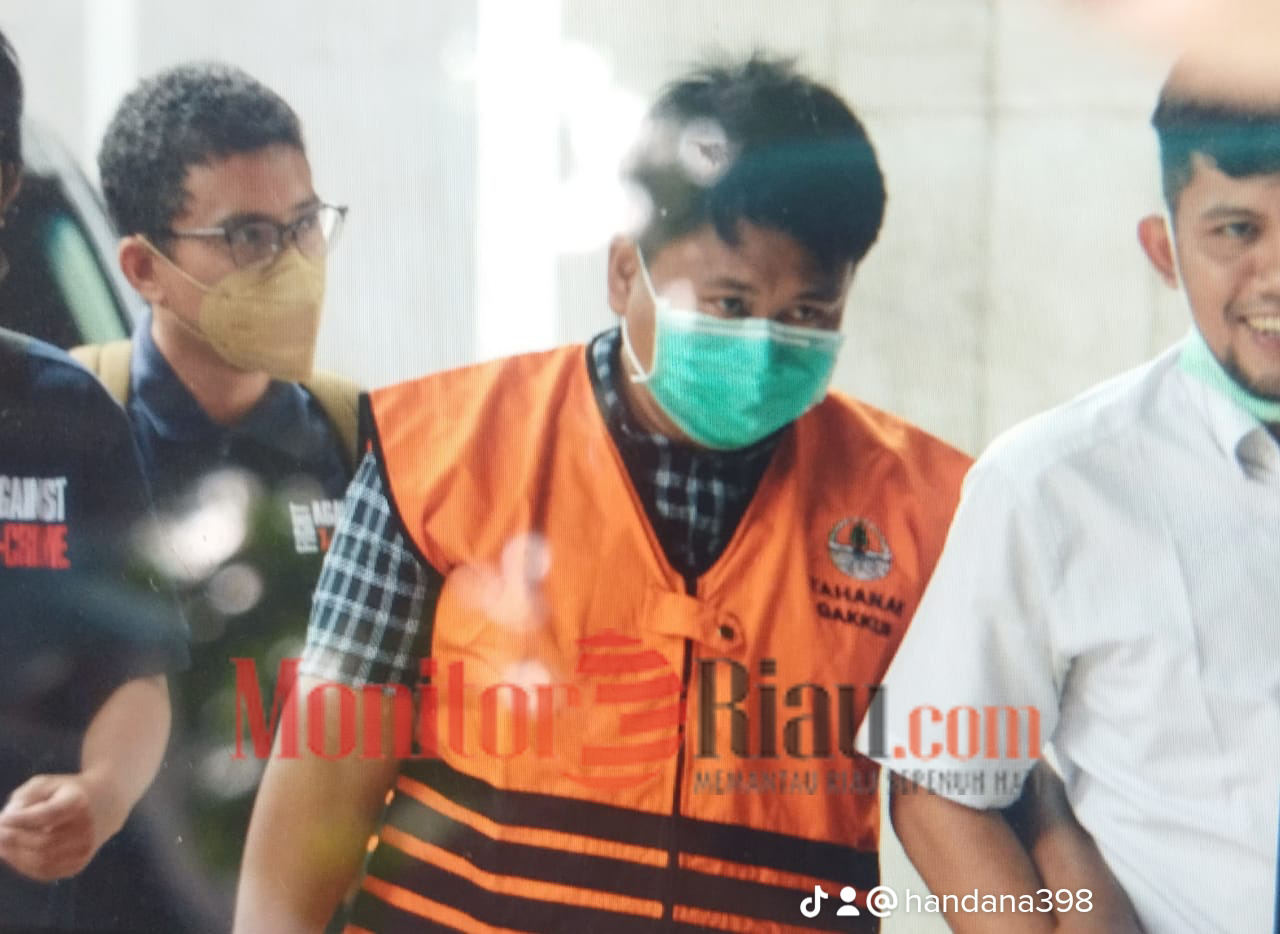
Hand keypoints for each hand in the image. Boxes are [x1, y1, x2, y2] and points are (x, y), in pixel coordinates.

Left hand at [0, 772, 115, 881]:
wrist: (106, 803)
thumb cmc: (67, 792)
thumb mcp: (47, 784)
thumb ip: (24, 798)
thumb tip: (6, 822)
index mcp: (79, 802)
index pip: (46, 815)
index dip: (20, 819)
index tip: (2, 817)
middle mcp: (86, 828)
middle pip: (41, 842)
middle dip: (12, 840)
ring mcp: (84, 849)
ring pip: (40, 861)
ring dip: (14, 855)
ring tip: (0, 845)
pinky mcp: (78, 864)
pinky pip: (44, 872)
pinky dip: (23, 865)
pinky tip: (12, 854)